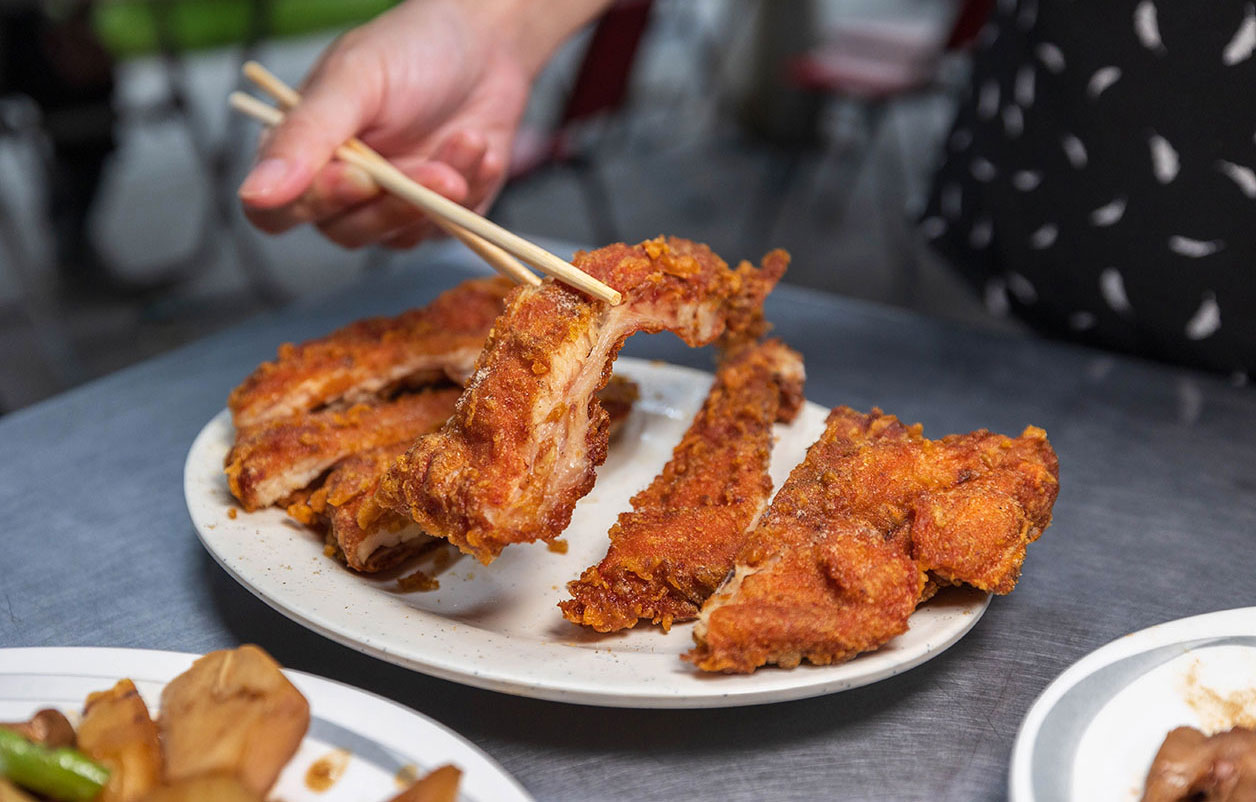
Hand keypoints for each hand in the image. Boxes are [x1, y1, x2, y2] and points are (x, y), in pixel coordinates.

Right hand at [237, 0, 532, 249]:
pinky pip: (448, 230)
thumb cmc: (411, 50)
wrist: (485, 46)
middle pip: (346, 232)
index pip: (277, 213)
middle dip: (396, 202)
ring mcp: (391, 207)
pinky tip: (480, 148)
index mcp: (301, 153)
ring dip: (439, 194)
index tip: (361, 177)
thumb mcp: (353, 80)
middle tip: (437, 171)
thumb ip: (304, 135)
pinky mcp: (438, 216)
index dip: (314, 205)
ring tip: (467, 138)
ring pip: (400, 237)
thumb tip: (254, 193)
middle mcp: (341, 189)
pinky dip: (471, 191)